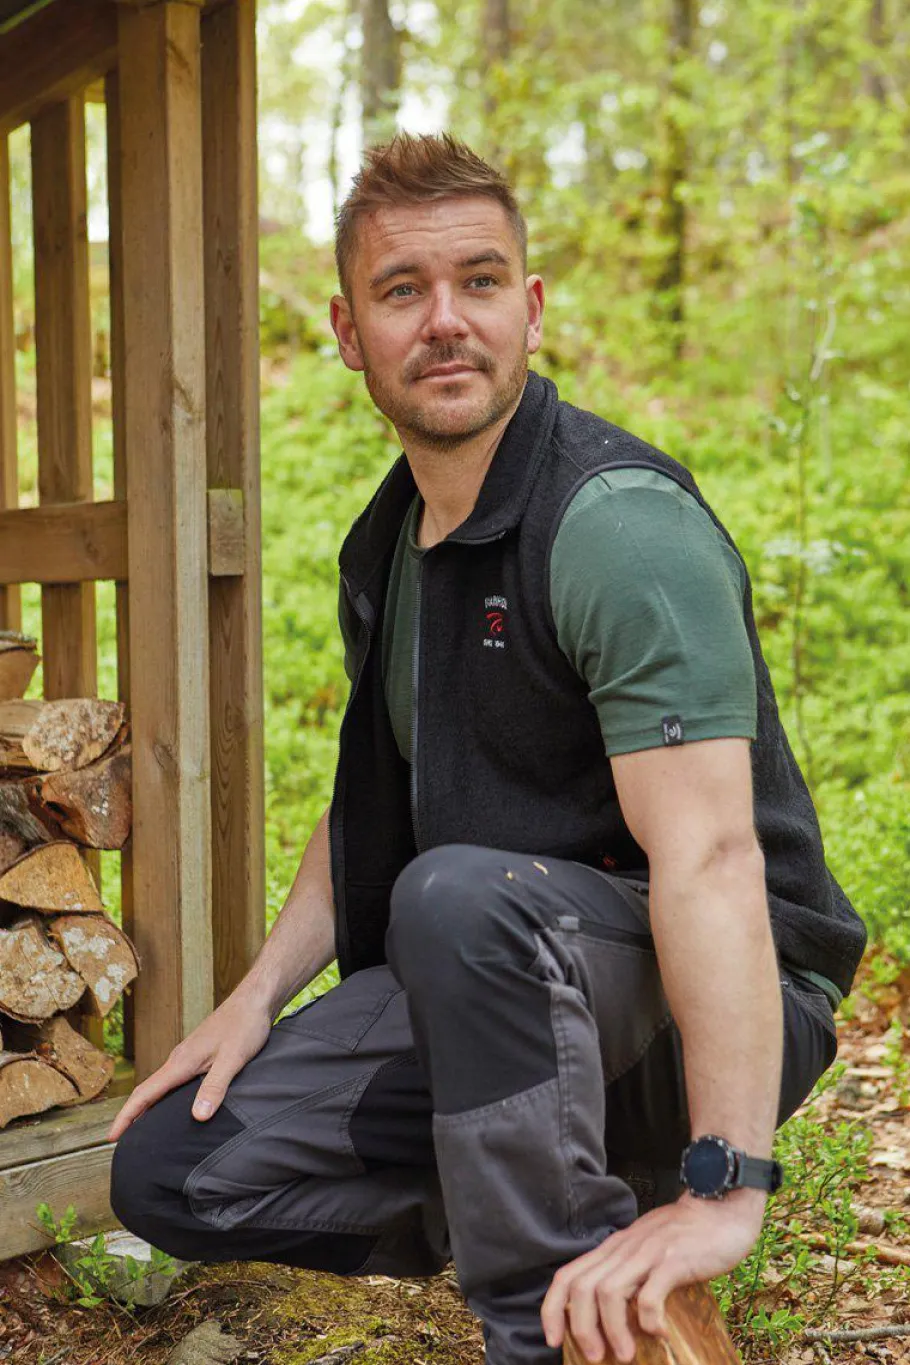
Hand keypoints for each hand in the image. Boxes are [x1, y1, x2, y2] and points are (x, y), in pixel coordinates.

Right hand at [106, 986, 273, 1141]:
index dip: (127, 1116)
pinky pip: (174, 1080)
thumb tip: (198, 1117)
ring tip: (142, 1129)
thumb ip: (215, 1086)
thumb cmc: (245, 1026)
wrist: (254, 1000)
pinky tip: (173, 1105)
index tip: (111, 1137)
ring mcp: (187, 1056)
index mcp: (182, 1062)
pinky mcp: (198, 1054)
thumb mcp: (234, 1059)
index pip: (145, 1093)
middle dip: (132, 1116)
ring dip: (148, 1106)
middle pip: (148, 1091)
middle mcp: (179, 1059)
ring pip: (161, 1085)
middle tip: (122, 1141)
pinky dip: (165, 1096)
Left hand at [541, 1191, 765, 1362]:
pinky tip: (659, 1332)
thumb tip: (618, 1319)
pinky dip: (649, 1320)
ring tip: (625, 1354)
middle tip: (595, 1357)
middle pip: (582, 1287)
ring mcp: (647, 1252)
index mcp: (613, 1248)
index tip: (554, 1339)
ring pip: (608, 1292)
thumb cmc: (685, 1235)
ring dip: (612, 1329)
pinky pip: (649, 1295)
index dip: (552, 1309)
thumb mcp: (646, 1249)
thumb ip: (631, 1273)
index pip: (567, 1275)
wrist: (721, 1208)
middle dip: (581, 1328)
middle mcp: (623, 1249)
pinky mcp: (673, 1260)